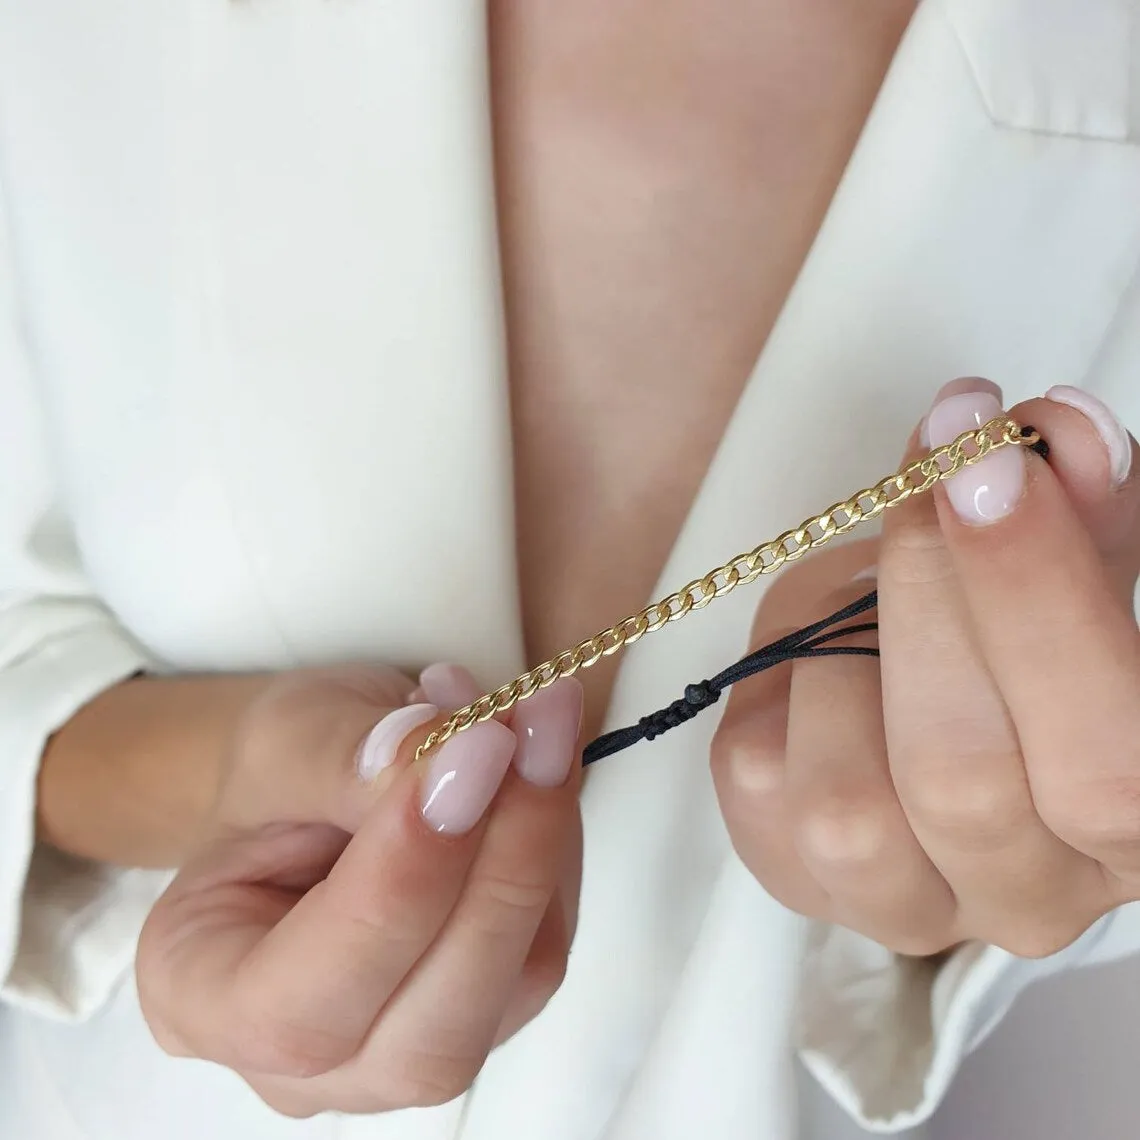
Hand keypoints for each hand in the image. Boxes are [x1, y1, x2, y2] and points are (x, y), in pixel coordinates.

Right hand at [137, 663, 582, 1115]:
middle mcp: (307, 1065)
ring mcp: (407, 1050)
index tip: (471, 754)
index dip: (402, 884)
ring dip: (544, 841)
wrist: (321, 780)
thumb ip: (346, 757)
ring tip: (539, 722)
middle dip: (500, 867)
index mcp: (203, 999)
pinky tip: (536, 763)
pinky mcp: (490, 1006)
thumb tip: (452, 760)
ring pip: (513, 986)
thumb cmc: (280, 773)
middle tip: (529, 736)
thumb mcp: (282, 736)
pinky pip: (549, 941)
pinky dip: (557, 844)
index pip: (304, 1001)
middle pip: (430, 1031)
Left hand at [712, 378, 1139, 957]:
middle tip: (926, 476)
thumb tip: (1060, 433)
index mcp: (1132, 829)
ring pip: (847, 799)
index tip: (989, 459)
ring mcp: (903, 904)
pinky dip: (778, 682)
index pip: (1107, 761)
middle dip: (930, 599)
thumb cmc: (1011, 640)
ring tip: (868, 591)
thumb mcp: (1066, 574)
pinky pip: (758, 776)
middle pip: (960, 781)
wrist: (918, 700)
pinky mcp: (794, 876)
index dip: (1038, 603)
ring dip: (844, 651)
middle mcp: (1026, 895)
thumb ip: (1079, 515)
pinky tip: (816, 653)